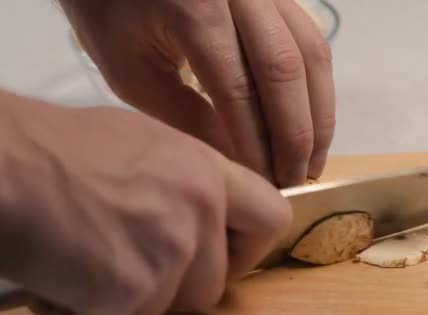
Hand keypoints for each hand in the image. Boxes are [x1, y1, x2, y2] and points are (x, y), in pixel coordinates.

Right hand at [0, 86, 290, 314]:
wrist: (4, 163)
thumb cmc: (63, 147)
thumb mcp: (147, 143)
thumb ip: (189, 181)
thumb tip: (208, 214)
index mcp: (208, 173)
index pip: (272, 217)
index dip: (252, 248)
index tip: (228, 256)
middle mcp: (198, 214)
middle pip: (214, 286)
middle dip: (176, 287)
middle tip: (134, 265)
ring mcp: (166, 254)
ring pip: (164, 309)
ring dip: (128, 299)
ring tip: (89, 260)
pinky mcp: (127, 290)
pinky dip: (84, 312)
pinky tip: (61, 276)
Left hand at [59, 0, 335, 186]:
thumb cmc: (108, 14)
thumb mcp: (132, 72)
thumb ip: (186, 117)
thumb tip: (239, 162)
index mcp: (195, 10)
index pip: (240, 90)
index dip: (257, 144)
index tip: (263, 185)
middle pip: (287, 70)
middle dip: (296, 135)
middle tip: (294, 180)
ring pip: (312, 53)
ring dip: (318, 113)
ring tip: (312, 160)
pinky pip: (311, 39)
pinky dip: (316, 86)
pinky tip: (310, 119)